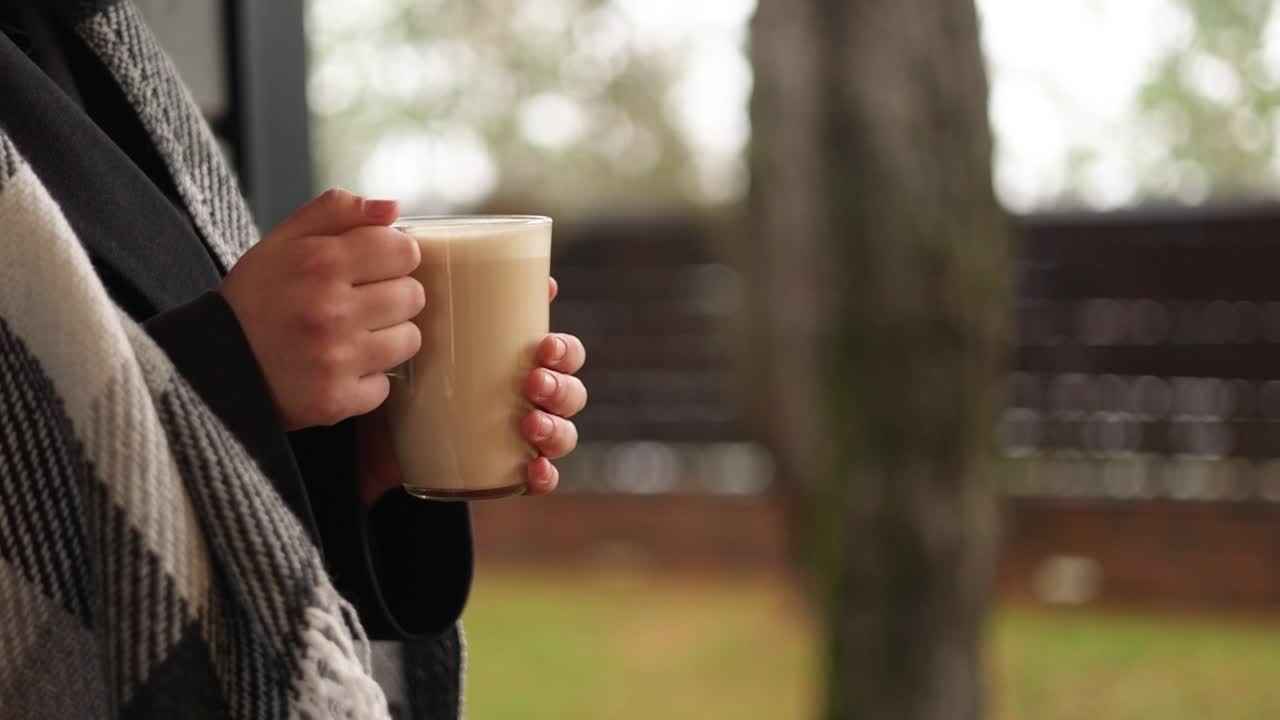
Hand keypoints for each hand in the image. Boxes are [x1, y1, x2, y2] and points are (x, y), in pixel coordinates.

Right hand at [220, 189, 424, 430]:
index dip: (392, 256)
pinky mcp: (336, 399)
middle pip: (413, 295)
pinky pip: (385, 386)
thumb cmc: (255, 298)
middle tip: (360, 303)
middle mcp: (330, 310)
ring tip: (351, 335)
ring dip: (387, 337)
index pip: (404, 251)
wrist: (211, 365)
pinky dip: (366, 380)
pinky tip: (337, 368)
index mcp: (320, 262)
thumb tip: (392, 208)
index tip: (374, 266)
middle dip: (392, 295)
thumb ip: (338, 212)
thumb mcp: (284, 240)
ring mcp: (335, 359)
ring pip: (409, 340)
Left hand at [355, 278, 587, 503]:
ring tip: (531, 422)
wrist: (369, 433)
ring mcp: (519, 436)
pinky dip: (545, 476)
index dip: (565, 351)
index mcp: (520, 359)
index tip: (542, 347)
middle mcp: (528, 396)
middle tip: (533, 381)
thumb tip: (404, 225)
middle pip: (570, 391)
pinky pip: (540, 479)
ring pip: (563, 432)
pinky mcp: (502, 470)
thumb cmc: (402, 368)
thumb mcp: (413, 329)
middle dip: (562, 386)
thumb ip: (419, 283)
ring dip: (558, 427)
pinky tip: (534, 471)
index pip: (563, 352)